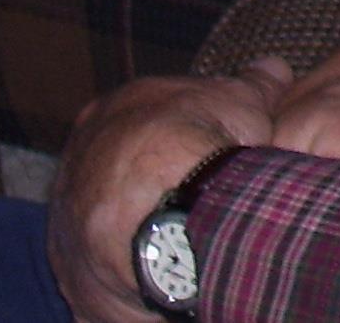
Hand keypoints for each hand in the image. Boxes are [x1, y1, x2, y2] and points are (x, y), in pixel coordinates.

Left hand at [46, 61, 288, 322]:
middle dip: (152, 181)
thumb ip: (253, 83)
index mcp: (111, 110)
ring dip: (138, 226)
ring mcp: (68, 221)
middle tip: (197, 195)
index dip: (181, 131)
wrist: (167, 214)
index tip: (210, 146)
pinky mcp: (74, 272)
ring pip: (108, 222)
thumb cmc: (201, 145)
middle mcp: (76, 163)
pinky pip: (104, 272)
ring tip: (188, 236)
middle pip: (119, 170)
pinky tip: (165, 270)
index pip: (145, 118)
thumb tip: (272, 68)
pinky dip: (131, 271)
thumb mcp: (243, 99)